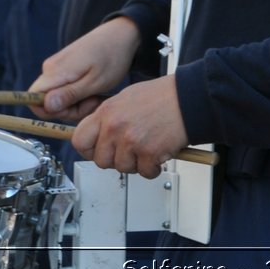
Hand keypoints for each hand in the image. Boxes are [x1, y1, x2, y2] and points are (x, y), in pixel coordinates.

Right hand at [29, 17, 141, 122]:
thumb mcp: (95, 82)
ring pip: (57, 98)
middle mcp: (50, 69)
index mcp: (55, 71)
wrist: (121, 35)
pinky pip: (63, 90)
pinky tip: (93, 90)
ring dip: (77, 104)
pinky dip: (79, 95)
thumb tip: (45, 106)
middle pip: (47, 103)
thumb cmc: (112, 58)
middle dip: (70, 109)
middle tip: (94, 101)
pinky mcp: (63, 68)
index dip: (50, 112)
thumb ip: (70, 95)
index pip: (33, 100)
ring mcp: (56, 68)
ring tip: (96, 95)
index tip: (75, 108)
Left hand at [72, 76, 188, 178]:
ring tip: (147, 149)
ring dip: (135, 163)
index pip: (79, 140)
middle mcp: (115, 127)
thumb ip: (110, 116)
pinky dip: (152, 168)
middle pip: (100, 160)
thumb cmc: (163, 96)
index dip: (89, 149)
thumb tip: (99, 134)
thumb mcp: (126, 98)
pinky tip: (158, 154)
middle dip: (114, 159)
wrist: (189, 98)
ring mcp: (131, 140)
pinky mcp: (148, 153)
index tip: (97, 150)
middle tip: (128, 151)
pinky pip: (144, 172)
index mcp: (107, 112)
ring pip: (122, 168)